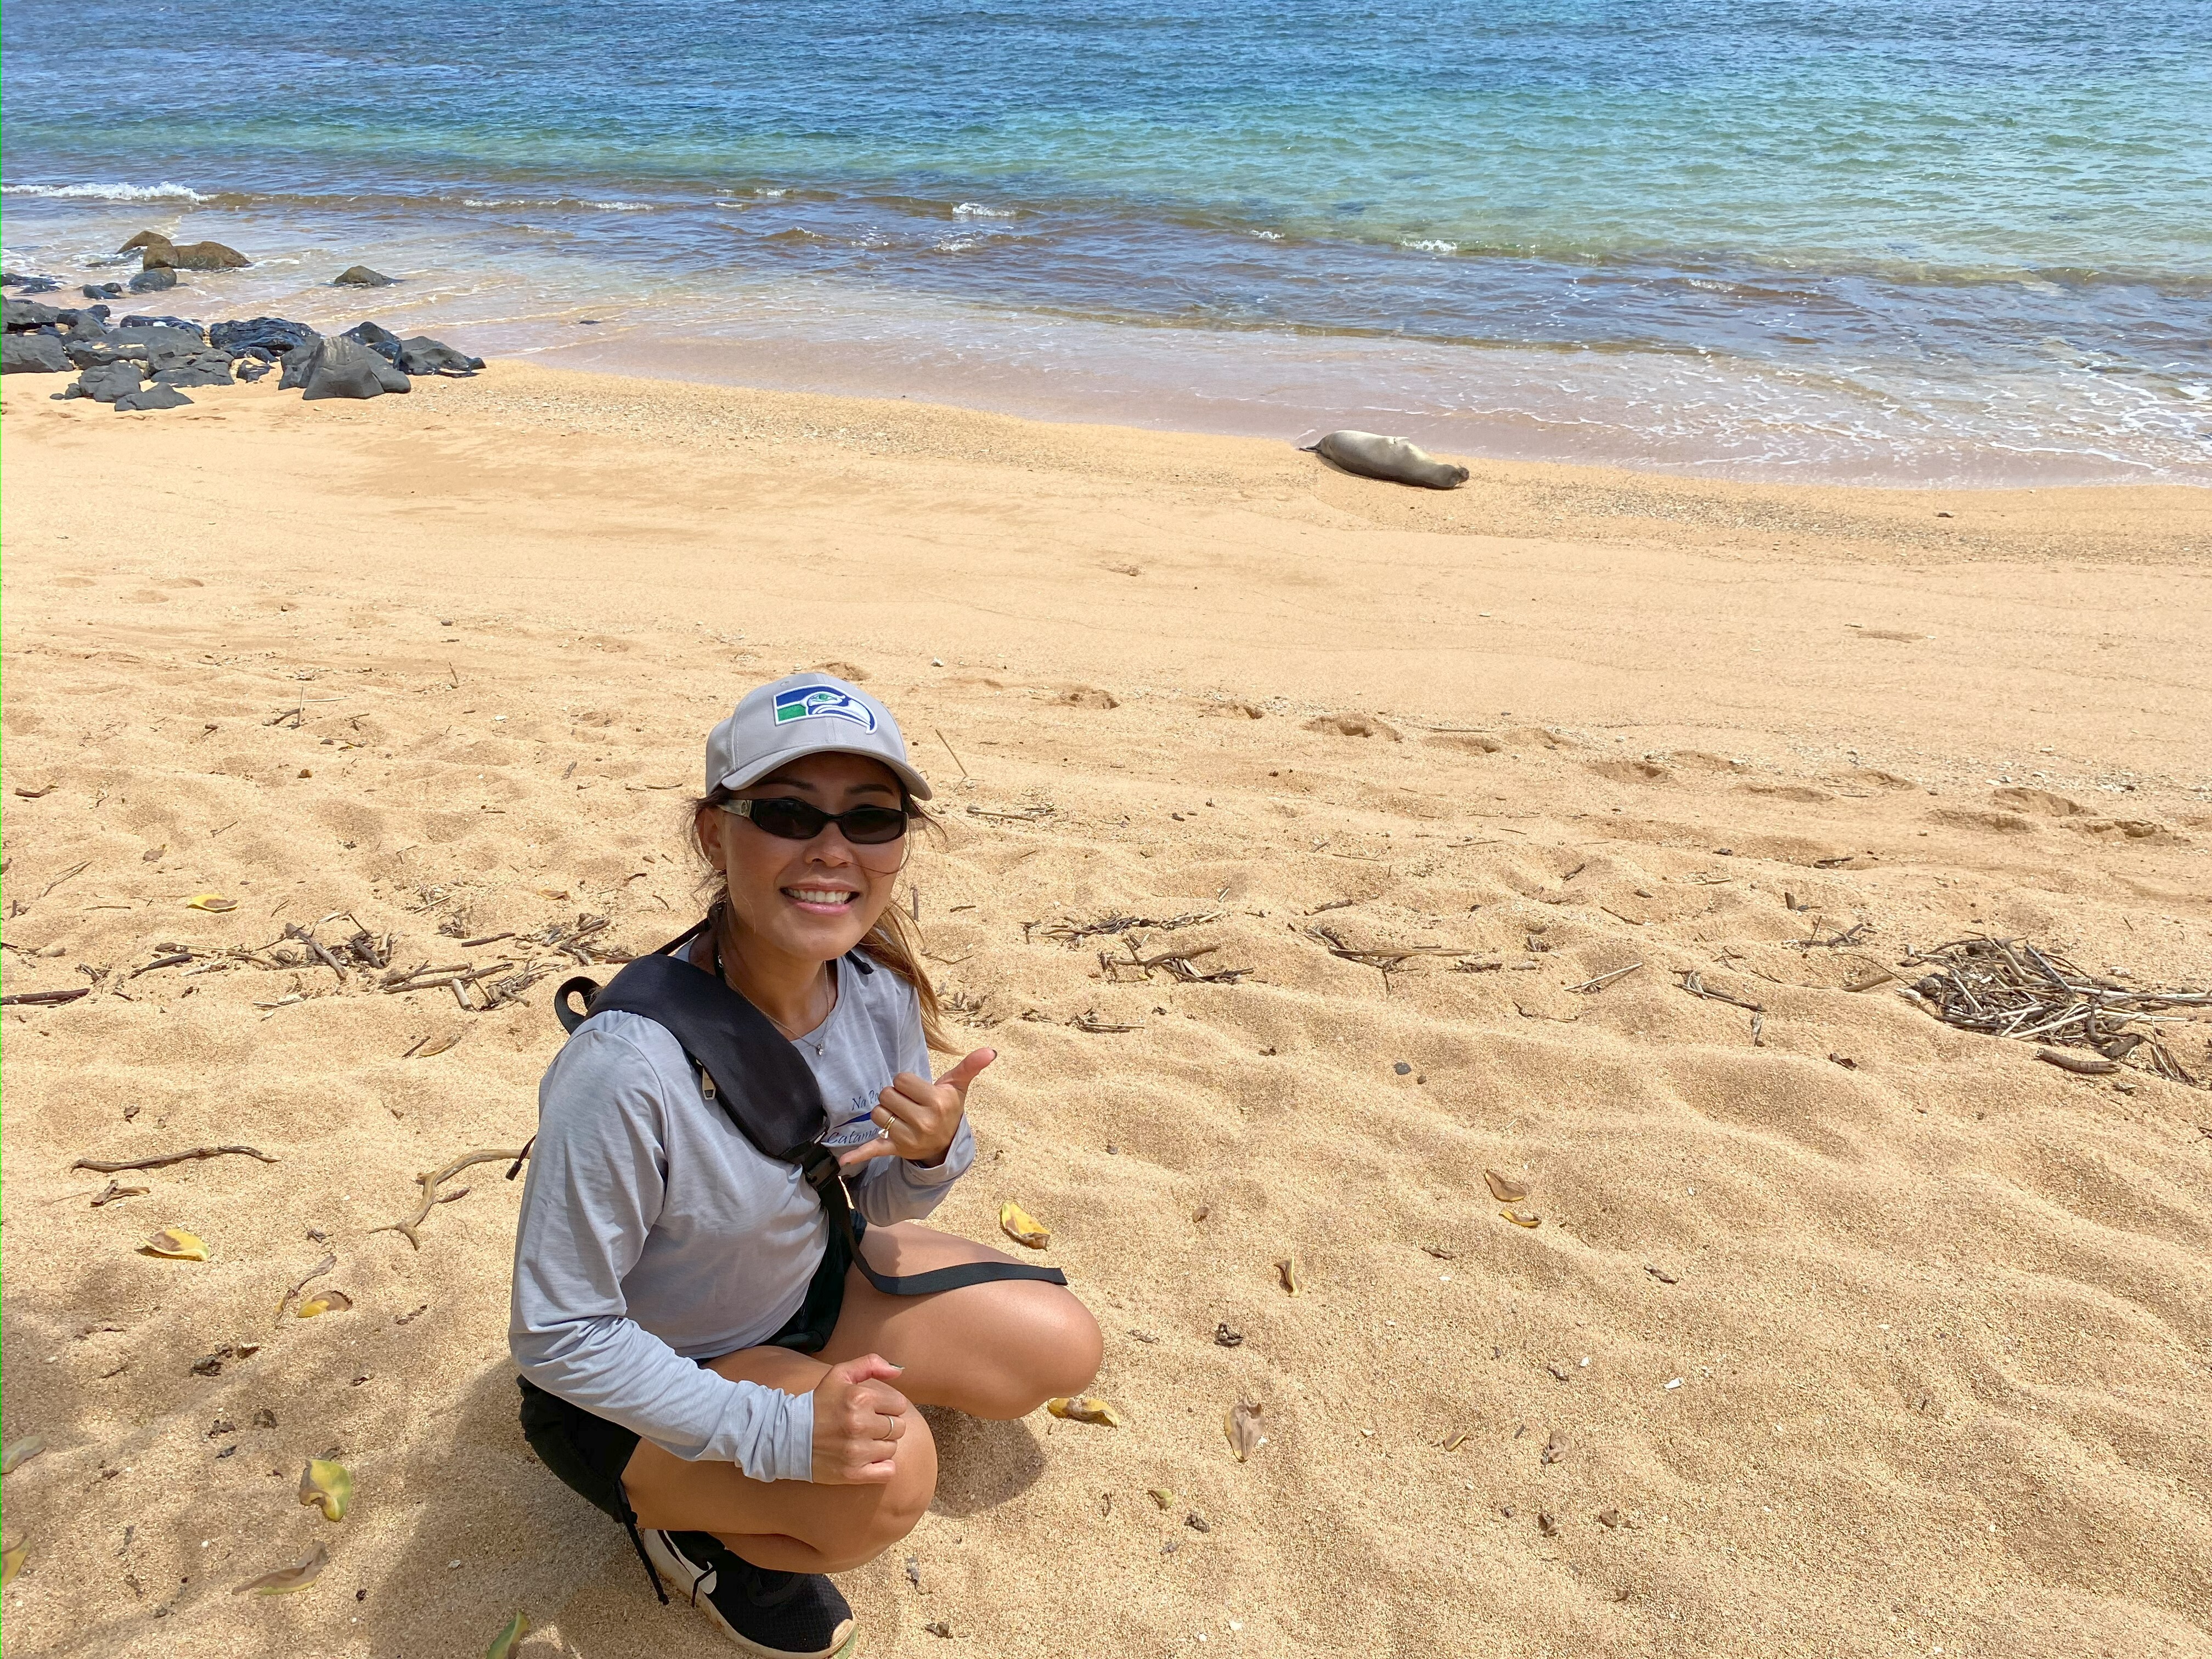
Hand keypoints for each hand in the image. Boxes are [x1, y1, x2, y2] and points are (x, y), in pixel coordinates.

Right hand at [810, 1354, 910, 1483]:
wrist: (788, 1436)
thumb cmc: (819, 1404)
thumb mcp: (840, 1375)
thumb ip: (870, 1364)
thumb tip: (898, 1370)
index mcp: (860, 1398)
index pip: (899, 1405)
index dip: (888, 1407)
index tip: (874, 1410)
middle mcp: (859, 1424)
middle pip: (899, 1427)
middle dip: (886, 1426)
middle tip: (868, 1426)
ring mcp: (856, 1451)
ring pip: (892, 1448)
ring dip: (882, 1445)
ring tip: (863, 1441)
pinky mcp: (852, 1473)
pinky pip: (887, 1471)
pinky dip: (882, 1467)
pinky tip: (868, 1459)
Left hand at [836, 1048, 993, 1174]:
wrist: (945, 1144)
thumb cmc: (947, 1108)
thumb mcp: (958, 1087)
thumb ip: (971, 1066)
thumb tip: (990, 1050)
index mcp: (937, 1103)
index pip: (901, 1079)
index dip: (906, 1083)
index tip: (918, 1092)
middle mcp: (924, 1122)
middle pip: (886, 1094)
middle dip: (895, 1096)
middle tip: (910, 1104)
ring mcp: (909, 1138)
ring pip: (877, 1113)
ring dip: (885, 1113)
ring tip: (901, 1117)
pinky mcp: (895, 1150)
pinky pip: (874, 1150)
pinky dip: (859, 1155)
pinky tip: (845, 1160)